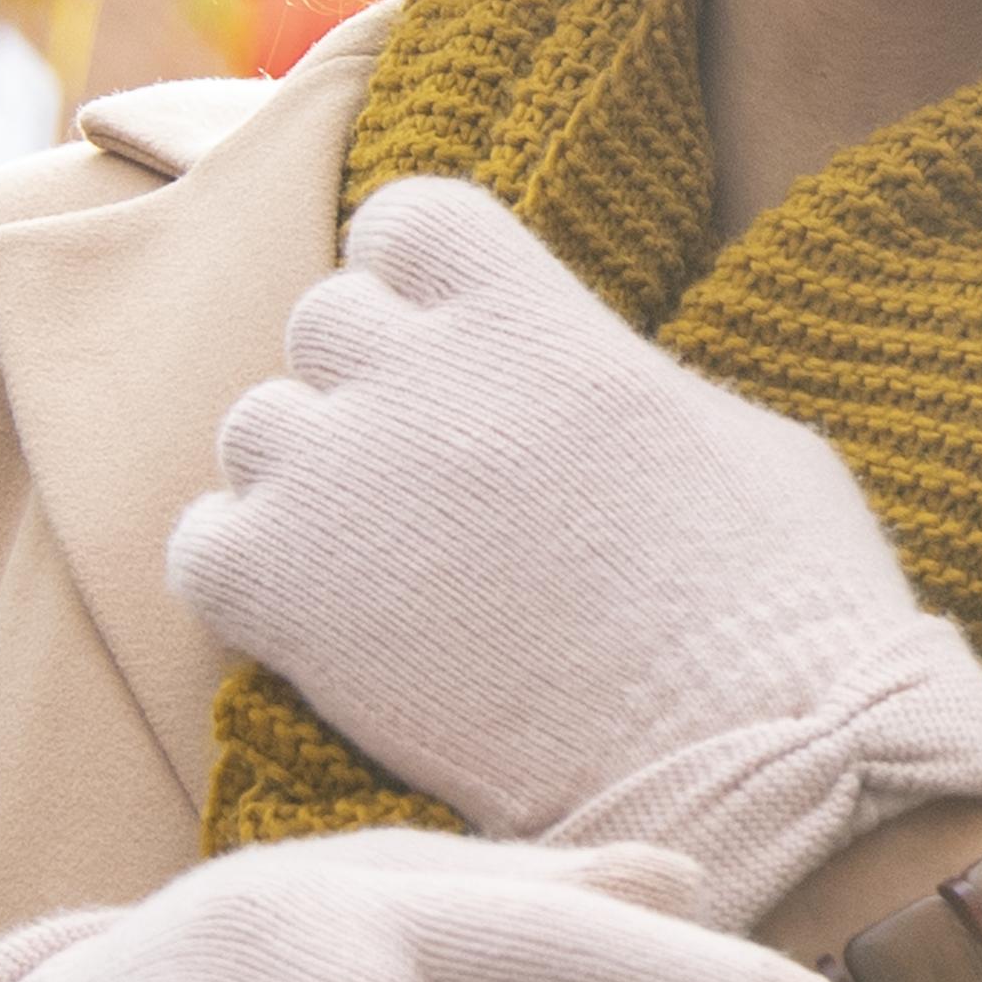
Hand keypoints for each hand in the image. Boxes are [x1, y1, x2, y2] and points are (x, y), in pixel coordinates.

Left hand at [171, 178, 981, 922]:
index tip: (456, 340)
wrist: (739, 762)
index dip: (423, 280)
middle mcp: (420, 376)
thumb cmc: (779, 604)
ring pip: (256, 428)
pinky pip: (201, 543)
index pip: (409, 220)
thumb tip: (588, 384)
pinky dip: (249, 573)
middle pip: (326, 323)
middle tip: (438, 475)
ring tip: (390, 559)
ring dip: (310, 478)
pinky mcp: (283, 599)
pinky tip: (329, 622)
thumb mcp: (742, 438)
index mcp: (536, 318)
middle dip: (373, 383)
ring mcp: (339, 484)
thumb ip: (625, 386)